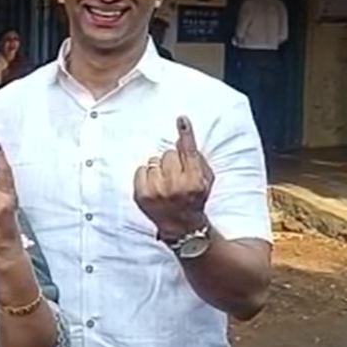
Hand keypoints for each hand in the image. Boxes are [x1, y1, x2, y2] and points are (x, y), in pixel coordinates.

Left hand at [133, 116, 214, 241]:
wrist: (182, 226)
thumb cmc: (195, 199)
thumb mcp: (206, 180)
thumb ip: (197, 159)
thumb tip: (182, 139)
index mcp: (194, 181)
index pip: (189, 152)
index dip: (186, 134)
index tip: (181, 120)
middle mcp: (175, 186)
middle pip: (168, 154)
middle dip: (172, 161)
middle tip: (176, 174)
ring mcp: (156, 191)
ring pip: (154, 161)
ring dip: (159, 168)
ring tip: (165, 182)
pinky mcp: (142, 195)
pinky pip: (141, 170)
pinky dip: (147, 175)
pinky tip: (155, 185)